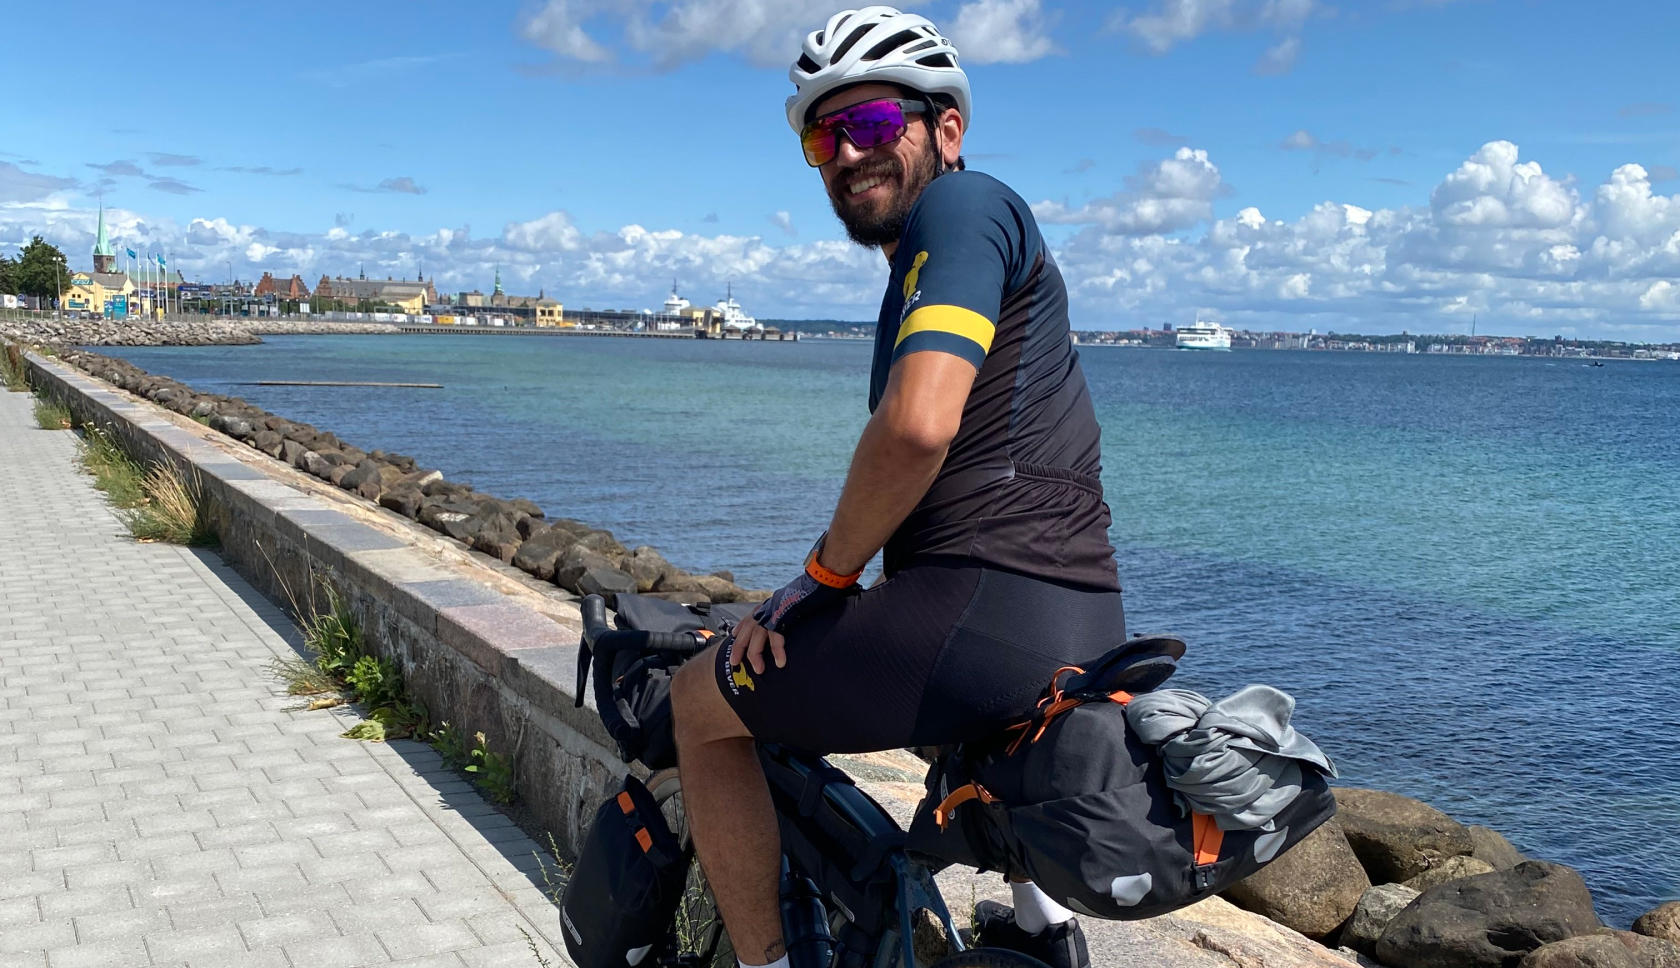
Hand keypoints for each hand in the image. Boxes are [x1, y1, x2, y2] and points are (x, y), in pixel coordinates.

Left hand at [733, 535, 861, 674]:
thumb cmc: (816, 588)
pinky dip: (777, 652)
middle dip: (739, 646)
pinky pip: (776, 637)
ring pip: (757, 636)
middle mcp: (769, 605)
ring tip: (759, 670)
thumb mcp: (798, 600)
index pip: (751, 616)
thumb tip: (797, 617)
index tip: (734, 636)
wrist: (822, 577)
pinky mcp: (783, 615)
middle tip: (735, 662)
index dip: (741, 627)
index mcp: (772, 602)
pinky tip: (780, 663)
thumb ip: (792, 610)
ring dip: (755, 655)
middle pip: (748, 628)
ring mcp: (775, 610)